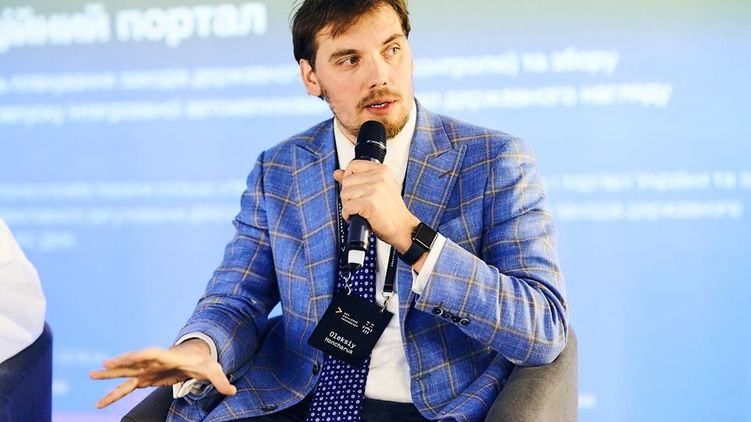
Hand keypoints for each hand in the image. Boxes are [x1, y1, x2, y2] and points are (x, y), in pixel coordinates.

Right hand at [89, 339, 235, 408]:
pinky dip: (113, 394)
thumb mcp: (214, 371)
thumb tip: (234, 390)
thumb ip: (222, 381)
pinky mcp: (144, 379)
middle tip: (103, 365)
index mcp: (169, 356)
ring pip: (125, 374)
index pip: (155, 353)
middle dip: (120, 362)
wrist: (196, 357)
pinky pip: (126, 387)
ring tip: (90, 376)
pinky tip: (99, 402)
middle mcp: (154, 361)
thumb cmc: (203, 362)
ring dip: (109, 376)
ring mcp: (147, 370)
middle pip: (135, 361)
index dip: (144, 354)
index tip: (134, 355)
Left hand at [334, 160, 418, 252]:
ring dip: (348, 205)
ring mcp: (375, 189)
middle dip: (348, 195)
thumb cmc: (391, 211)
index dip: (349, 178)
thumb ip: (357, 178)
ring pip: (345, 193)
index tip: (355, 188)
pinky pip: (347, 207)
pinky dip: (348, 214)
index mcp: (382, 170)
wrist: (403, 228)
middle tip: (358, 203)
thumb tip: (337, 173)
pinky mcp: (370, 203)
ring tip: (359, 210)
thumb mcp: (378, 188)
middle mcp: (379, 177)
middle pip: (346, 181)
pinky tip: (358, 216)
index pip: (353, 165)